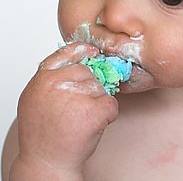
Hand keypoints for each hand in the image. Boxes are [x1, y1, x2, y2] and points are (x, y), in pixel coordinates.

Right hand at [15, 43, 118, 173]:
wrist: (47, 164)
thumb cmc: (44, 134)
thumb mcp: (38, 100)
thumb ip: (53, 79)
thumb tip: (81, 60)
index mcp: (42, 80)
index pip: (66, 53)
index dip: (82, 51)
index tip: (92, 52)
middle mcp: (56, 84)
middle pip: (88, 72)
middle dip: (89, 88)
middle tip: (76, 110)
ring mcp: (75, 96)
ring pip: (101, 88)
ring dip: (97, 102)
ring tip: (80, 120)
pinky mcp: (93, 111)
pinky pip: (111, 104)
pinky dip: (108, 115)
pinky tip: (93, 126)